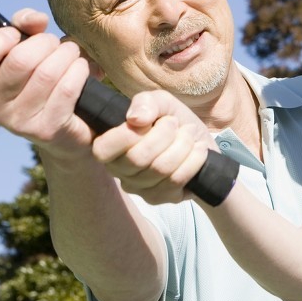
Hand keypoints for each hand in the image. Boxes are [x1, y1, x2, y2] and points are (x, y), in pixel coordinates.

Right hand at [0, 9, 95, 154]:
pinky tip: (81, 69)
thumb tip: (37, 20)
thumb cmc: (44, 79)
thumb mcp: (27, 48)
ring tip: (71, 54)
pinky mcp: (47, 129)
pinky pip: (66, 88)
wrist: (70, 127)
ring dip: (67, 54)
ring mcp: (19, 123)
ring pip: (47, 72)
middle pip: (20, 60)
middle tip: (55, 44)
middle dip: (45, 42)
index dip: (0, 39)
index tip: (18, 35)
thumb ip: (24, 25)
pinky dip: (79, 71)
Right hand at [91, 90, 214, 204]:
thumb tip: (136, 118)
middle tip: (174, 123)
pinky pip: (176, 180)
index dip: (124, 136)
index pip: (102, 150)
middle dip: (164, 135)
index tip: (147, 121)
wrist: (199, 142)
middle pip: (137, 158)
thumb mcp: (162, 102)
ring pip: (160, 169)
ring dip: (182, 145)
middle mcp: (118, 169)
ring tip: (188, 134)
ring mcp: (138, 187)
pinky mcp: (159, 198)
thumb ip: (147, 102)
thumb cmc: (173, 121)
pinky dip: (193, 160)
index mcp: (110, 144)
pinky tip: (197, 150)